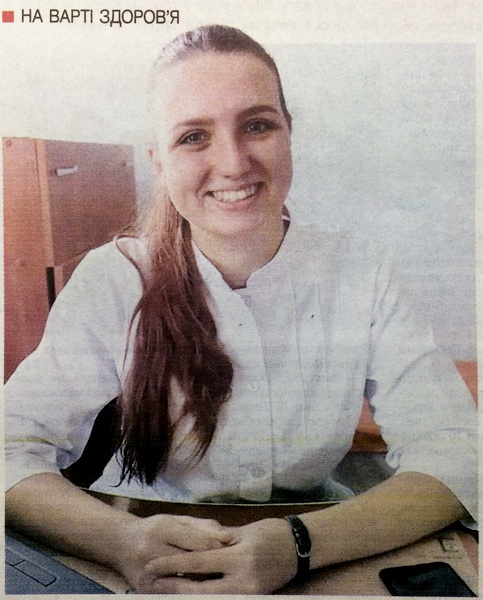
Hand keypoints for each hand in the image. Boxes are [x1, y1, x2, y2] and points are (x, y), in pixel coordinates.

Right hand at [116, 514, 233, 590]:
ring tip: (221, 579)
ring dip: (205, 581)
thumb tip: (227, 536)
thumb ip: (201, 526)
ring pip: (186, 582)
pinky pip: (175, 593)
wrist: (121, 544)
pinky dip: (191, 590)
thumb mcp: (176, 519)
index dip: (219, 545)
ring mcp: (148, 573)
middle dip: (214, 565)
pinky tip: (204, 588)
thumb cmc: (154, 528)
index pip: (198, 541)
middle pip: (193, 563)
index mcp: (163, 529)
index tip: (234, 547)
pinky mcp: (146, 590)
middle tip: (231, 567)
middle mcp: (154, 551)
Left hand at [137, 518, 297, 593]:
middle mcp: (243, 580)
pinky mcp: (252, 598)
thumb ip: (219, 540)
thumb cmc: (272, 533)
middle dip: (173, 588)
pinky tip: (192, 590)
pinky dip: (205, 596)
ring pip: (209, 599)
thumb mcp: (245, 531)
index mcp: (239, 557)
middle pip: (199, 591)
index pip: (198, 563)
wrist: (302, 547)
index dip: (172, 565)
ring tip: (167, 589)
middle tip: (152, 584)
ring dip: (187, 595)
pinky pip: (223, 598)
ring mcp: (248, 593)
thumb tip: (195, 545)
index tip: (152, 565)